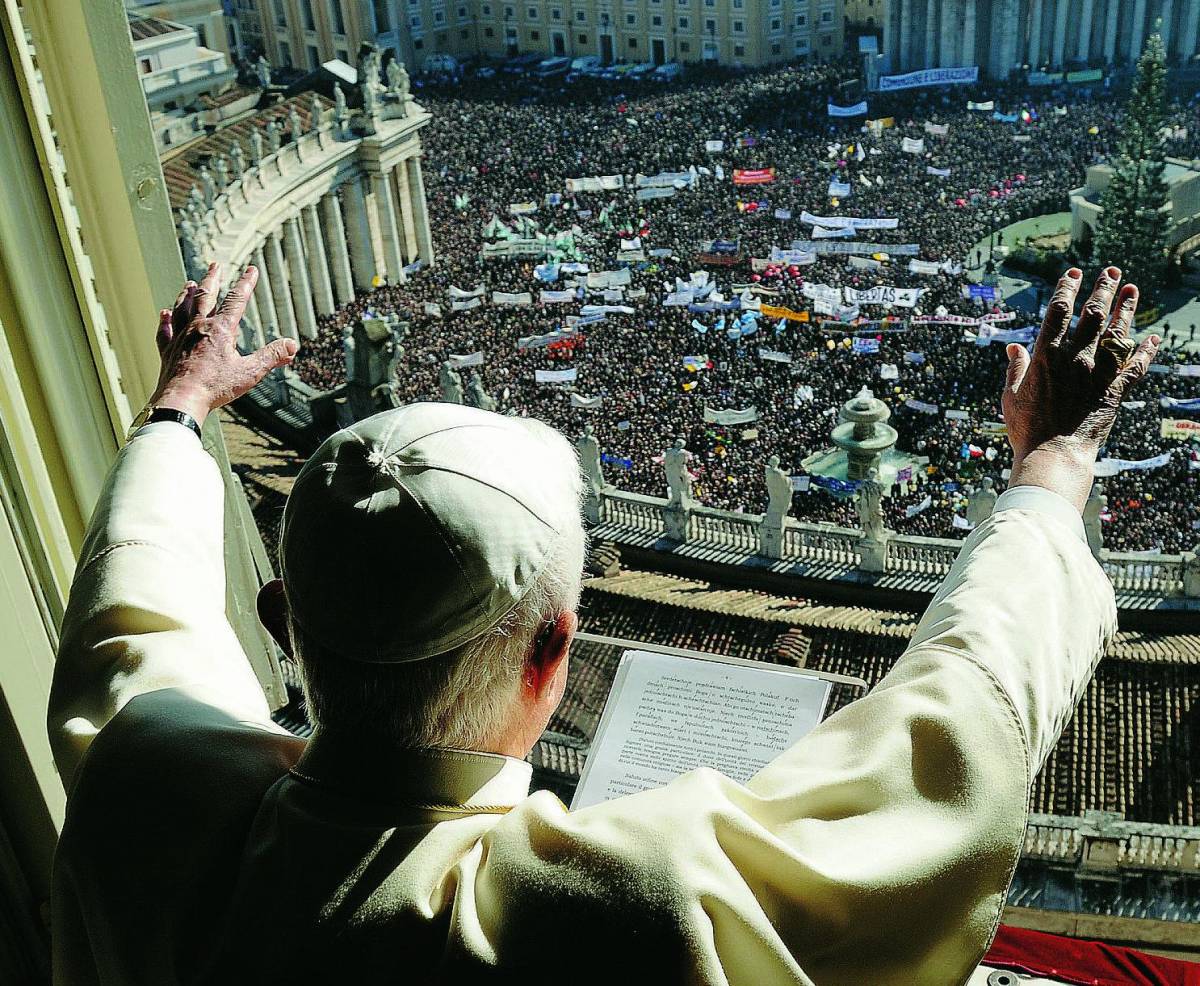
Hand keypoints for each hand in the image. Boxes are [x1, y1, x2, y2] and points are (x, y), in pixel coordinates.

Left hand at [150, 263, 298, 426]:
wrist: (181, 400)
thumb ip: (272, 356)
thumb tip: (292, 345)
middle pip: (205, 296)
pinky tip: (164, 313)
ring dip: (187, 294)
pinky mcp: (168, 351)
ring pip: (182, 308)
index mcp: (220, 330)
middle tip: (216, 265)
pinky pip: (165, 331)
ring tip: (191, 283)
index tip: (251, 270)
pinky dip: (165, 321)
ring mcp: (180, 338)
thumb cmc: (215, 387)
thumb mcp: (250, 372)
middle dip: (213, 278)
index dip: (246, 283)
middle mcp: (198, 328)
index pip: (236, 300)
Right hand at [1001, 265, 1158, 511]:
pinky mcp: (1115, 390)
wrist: (1055, 454)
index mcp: (1046, 355)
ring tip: (1131, 290)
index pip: (1059, 311)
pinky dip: (1148, 351)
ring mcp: (1098, 373)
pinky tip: (1154, 338)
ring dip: (1126, 309)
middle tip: (1111, 272)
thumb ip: (1015, 369)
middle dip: (1103, 289)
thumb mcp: (1011, 396)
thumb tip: (1013, 348)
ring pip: (1118, 332)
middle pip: (1093, 314)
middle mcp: (1076, 358)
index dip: (1067, 288)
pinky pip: (1137, 366)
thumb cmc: (1027, 429)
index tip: (1074, 274)